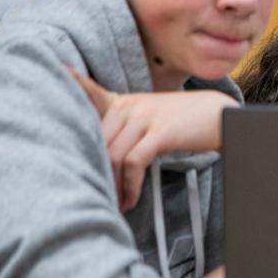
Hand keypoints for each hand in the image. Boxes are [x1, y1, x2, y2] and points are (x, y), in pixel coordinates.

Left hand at [70, 69, 234, 211]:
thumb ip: (128, 128)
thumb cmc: (186, 120)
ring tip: (116, 205)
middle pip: (98, 142)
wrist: (220, 116)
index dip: (72, 85)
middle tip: (96, 197)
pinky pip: (134, 162)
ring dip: (113, 186)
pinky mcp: (159, 131)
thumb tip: (107, 158)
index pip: (92, 93)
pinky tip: (132, 199)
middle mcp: (130, 106)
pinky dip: (130, 186)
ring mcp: (144, 117)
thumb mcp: (152, 116)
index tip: (56, 72)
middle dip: (95, 173)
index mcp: (125, 102)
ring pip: (113, 155)